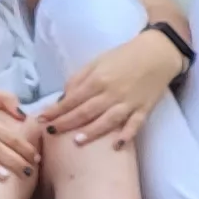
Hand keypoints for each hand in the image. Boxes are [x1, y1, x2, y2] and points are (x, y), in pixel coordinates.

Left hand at [44, 27, 181, 145]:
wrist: (157, 53)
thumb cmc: (122, 57)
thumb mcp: (96, 62)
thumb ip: (78, 79)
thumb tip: (63, 98)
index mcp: (97, 79)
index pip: (72, 99)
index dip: (56, 110)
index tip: (41, 119)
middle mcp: (112, 92)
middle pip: (86, 111)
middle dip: (67, 123)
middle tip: (51, 132)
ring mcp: (129, 102)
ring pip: (108, 120)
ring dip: (92, 132)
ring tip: (77, 142)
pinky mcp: (145, 109)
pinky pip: (135, 124)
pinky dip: (127, 135)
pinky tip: (117, 145)